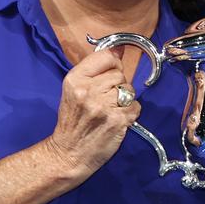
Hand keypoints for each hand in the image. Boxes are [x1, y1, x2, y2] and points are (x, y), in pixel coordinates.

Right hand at [46, 49, 139, 179]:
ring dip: (124, 100)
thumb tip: (119, 49)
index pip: (106, 57)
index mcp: (75, 80)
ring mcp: (104, 107)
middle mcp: (89, 91)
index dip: (113, 64)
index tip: (110, 72)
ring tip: (110, 110)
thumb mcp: (73, 90)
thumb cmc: (72, 121)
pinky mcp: (118, 121)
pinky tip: (116, 120)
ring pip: (129, 90)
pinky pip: (135, 107)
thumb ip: (95, 69)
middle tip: (104, 100)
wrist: (68, 154)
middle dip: (116, 85)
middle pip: (119, 74)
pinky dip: (130, 113)